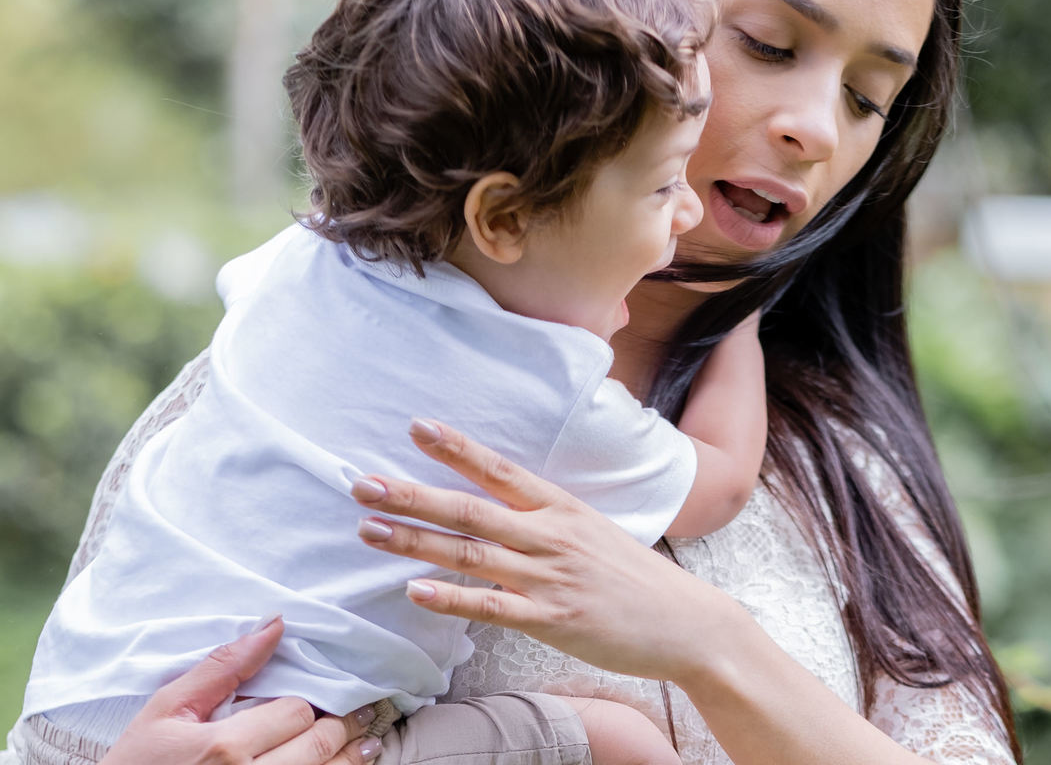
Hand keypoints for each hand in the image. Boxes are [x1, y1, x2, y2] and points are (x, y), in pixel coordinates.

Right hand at [99, 616, 381, 764]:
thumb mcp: (167, 711)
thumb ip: (222, 667)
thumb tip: (275, 625)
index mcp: (224, 749)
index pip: (298, 711)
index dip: (311, 703)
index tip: (322, 698)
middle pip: (320, 745)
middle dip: (342, 727)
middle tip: (365, 713)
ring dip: (353, 759)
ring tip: (367, 742)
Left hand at [352, 418, 750, 684]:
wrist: (687, 622)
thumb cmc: (635, 578)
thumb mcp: (594, 532)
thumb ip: (548, 520)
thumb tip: (502, 508)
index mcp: (562, 508)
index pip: (500, 469)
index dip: (457, 448)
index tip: (417, 428)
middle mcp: (551, 536)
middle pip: (471, 508)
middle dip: (412, 495)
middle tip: (363, 483)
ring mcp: (550, 577)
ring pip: (470, 554)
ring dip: (416, 541)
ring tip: (369, 530)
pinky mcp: (551, 619)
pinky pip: (491, 606)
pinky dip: (450, 598)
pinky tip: (414, 591)